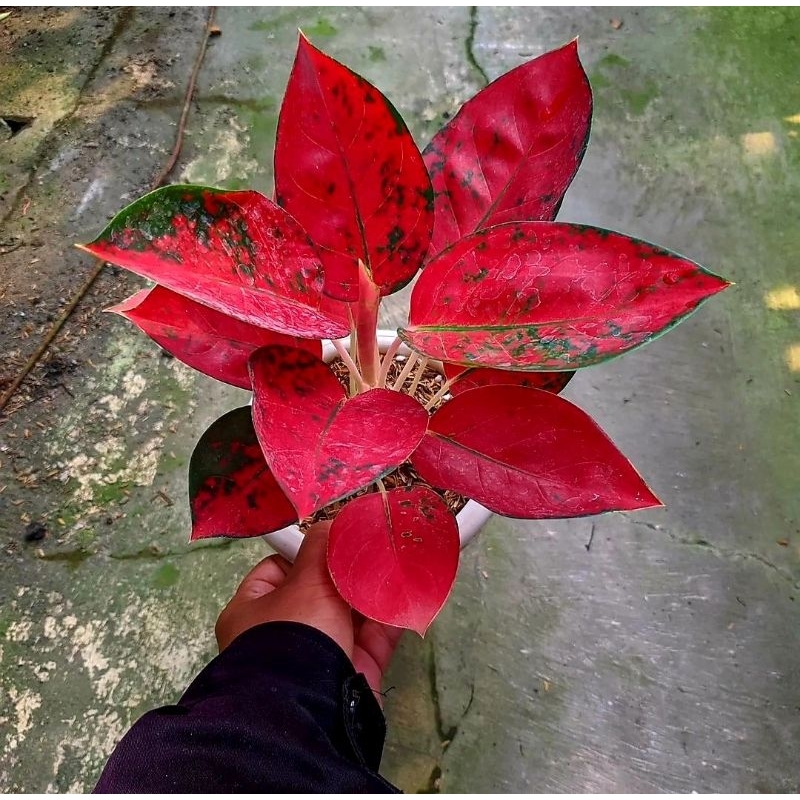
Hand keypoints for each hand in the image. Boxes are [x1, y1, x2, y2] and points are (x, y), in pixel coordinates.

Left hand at [215, 522, 402, 696]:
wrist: (311, 707)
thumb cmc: (294, 634)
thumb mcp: (305, 581)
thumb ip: (321, 548)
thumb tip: (331, 524)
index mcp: (254, 612)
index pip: (278, 570)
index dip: (306, 551)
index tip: (334, 536)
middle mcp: (283, 634)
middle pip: (320, 590)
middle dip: (347, 570)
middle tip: (373, 545)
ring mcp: (320, 654)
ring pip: (351, 613)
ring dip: (373, 590)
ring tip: (397, 561)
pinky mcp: (353, 671)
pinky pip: (375, 636)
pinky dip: (391, 615)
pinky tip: (408, 592)